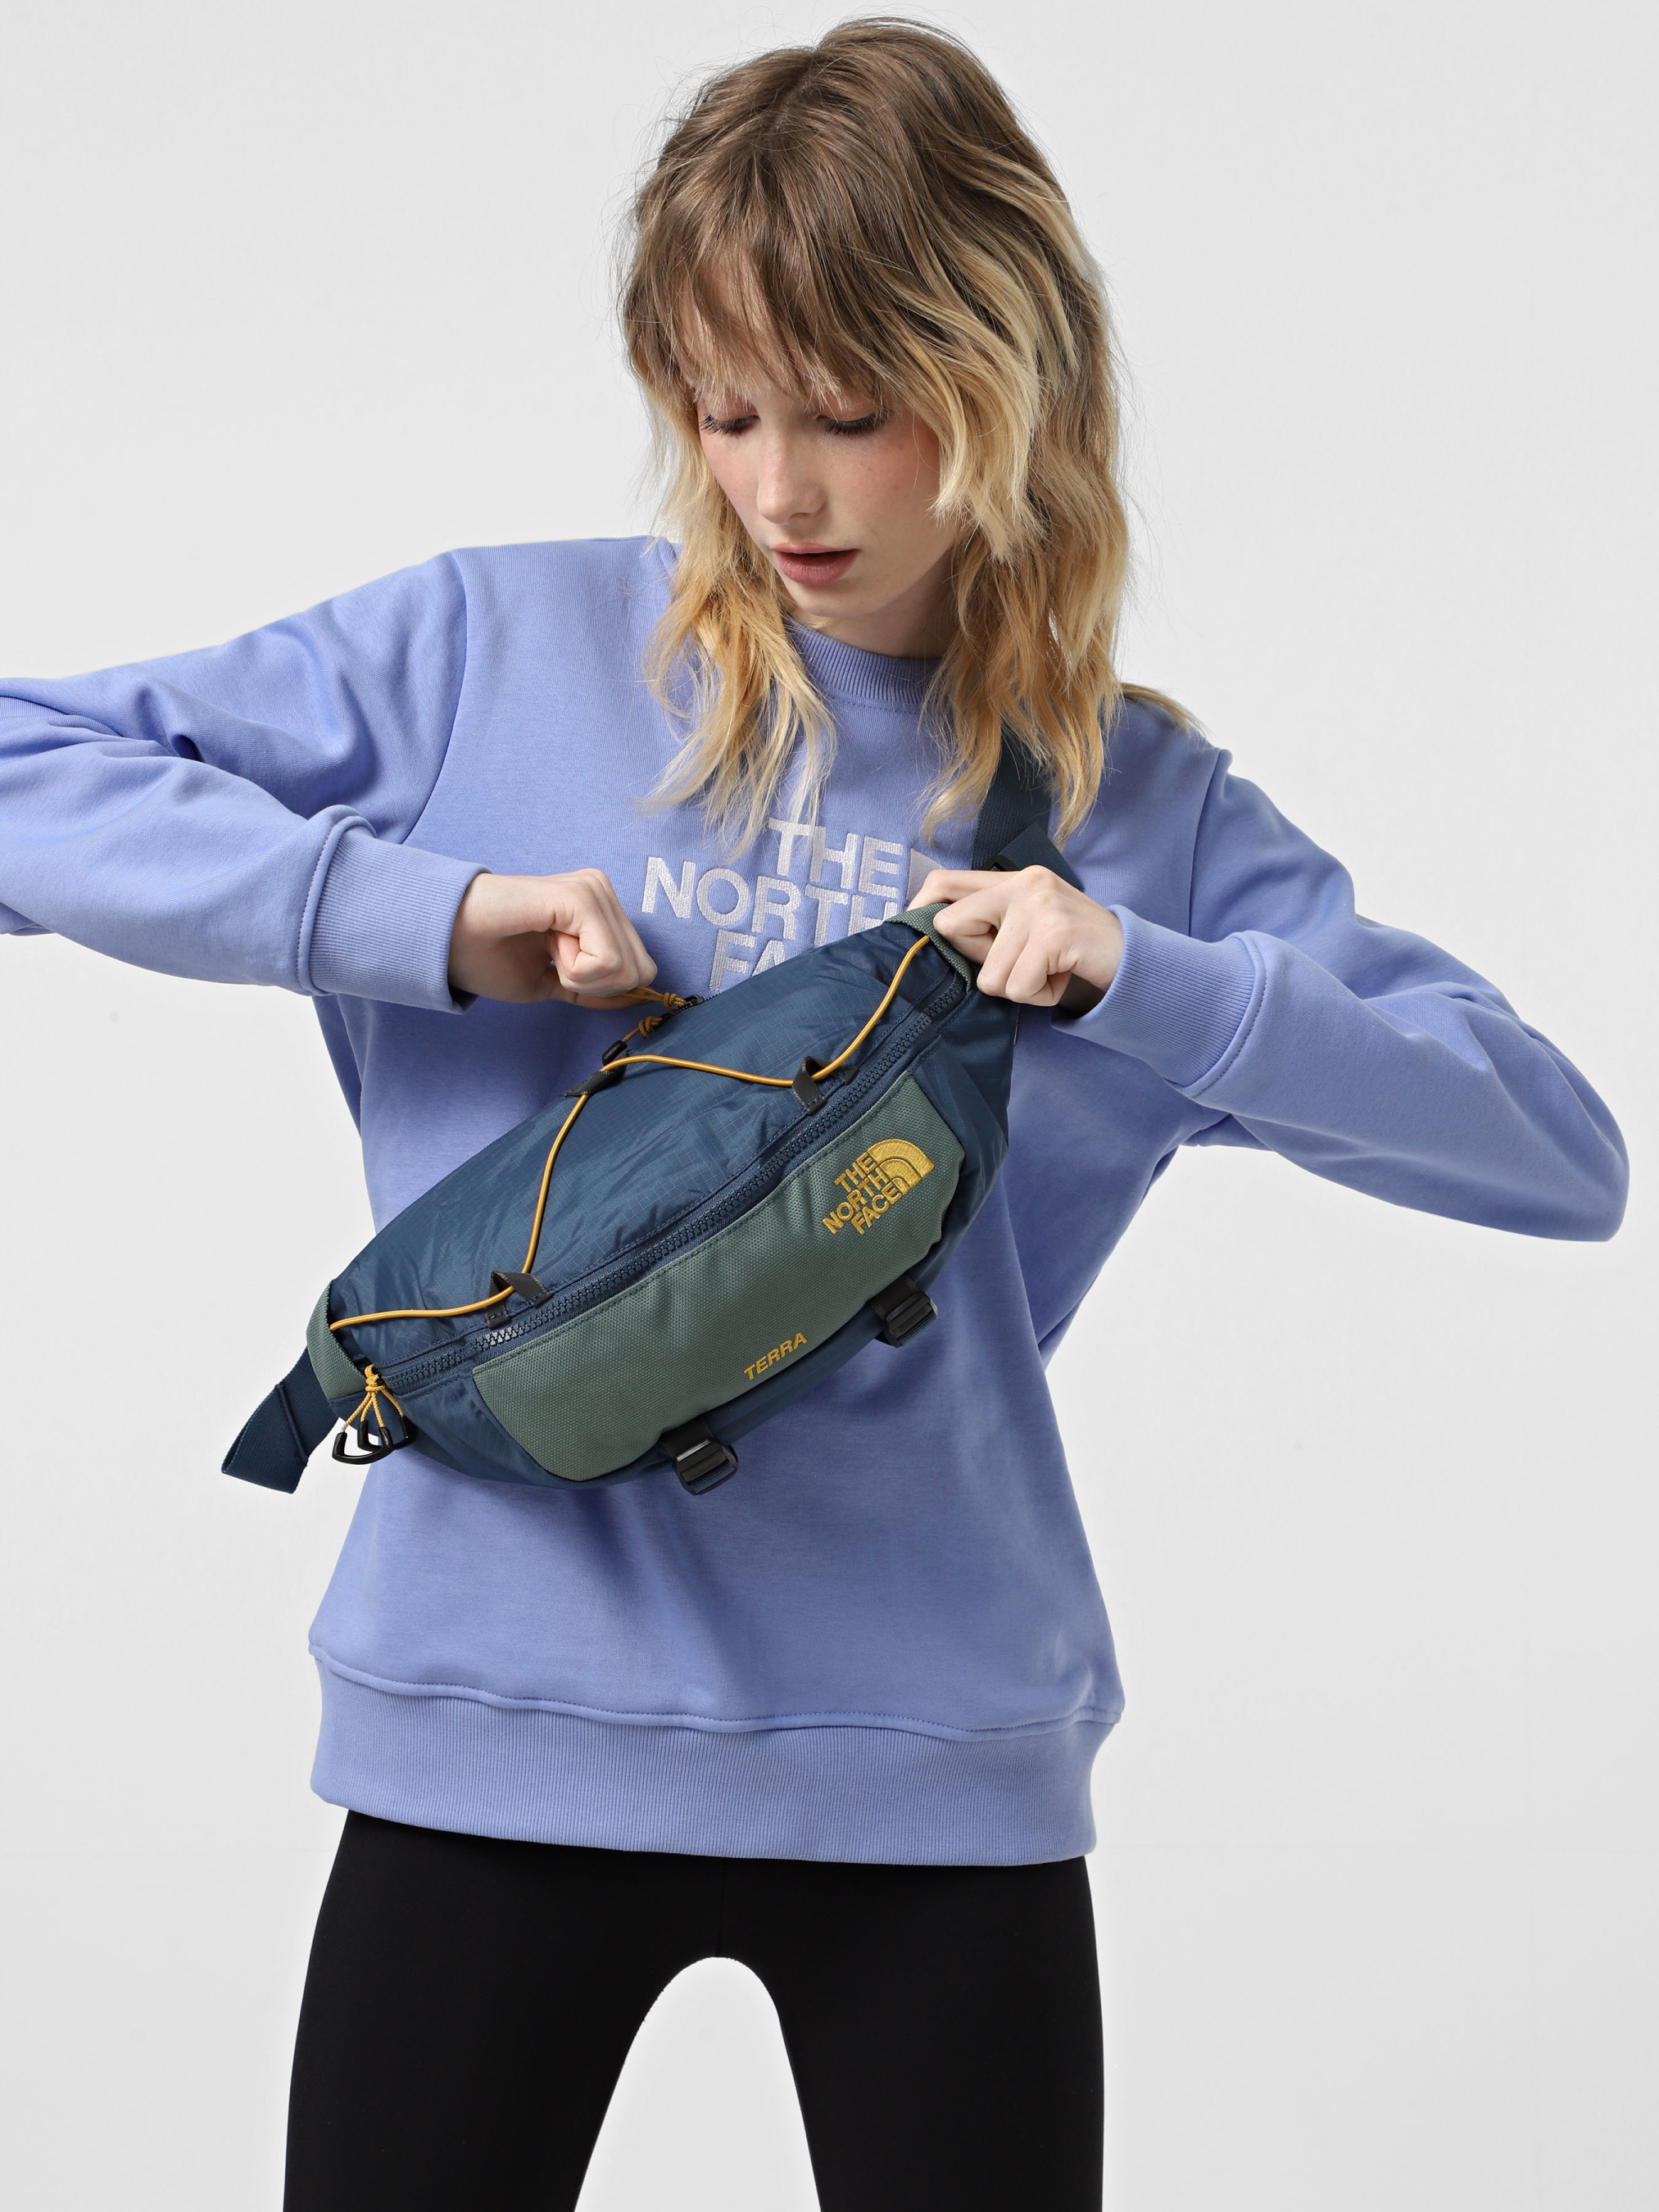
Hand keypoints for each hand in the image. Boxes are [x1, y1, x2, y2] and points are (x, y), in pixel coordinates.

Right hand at [447, 869, 656, 1005]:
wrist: (447, 937)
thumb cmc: (489, 955)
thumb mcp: (555, 981)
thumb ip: (596, 988)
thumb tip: (639, 998)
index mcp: (598, 908)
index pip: (640, 967)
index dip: (602, 988)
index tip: (555, 967)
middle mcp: (601, 891)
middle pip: (640, 971)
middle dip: (594, 984)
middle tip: (549, 960)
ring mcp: (594, 889)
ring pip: (627, 968)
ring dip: (580, 976)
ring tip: (544, 949)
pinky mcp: (581, 896)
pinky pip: (606, 960)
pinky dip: (574, 970)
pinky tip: (545, 944)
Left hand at [917, 866, 1122, 1013]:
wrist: (1131, 958)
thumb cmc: (1073, 950)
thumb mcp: (1028, 927)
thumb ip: (991, 924)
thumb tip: (939, 938)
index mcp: (1011, 880)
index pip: (944, 882)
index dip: (920, 910)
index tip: (918, 936)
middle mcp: (1023, 884)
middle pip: (951, 927)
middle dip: (978, 961)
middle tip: (1016, 963)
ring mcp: (1038, 906)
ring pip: (988, 974)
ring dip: (1018, 987)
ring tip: (1047, 972)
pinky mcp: (1052, 934)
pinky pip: (1015, 987)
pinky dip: (1037, 995)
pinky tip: (1059, 979)